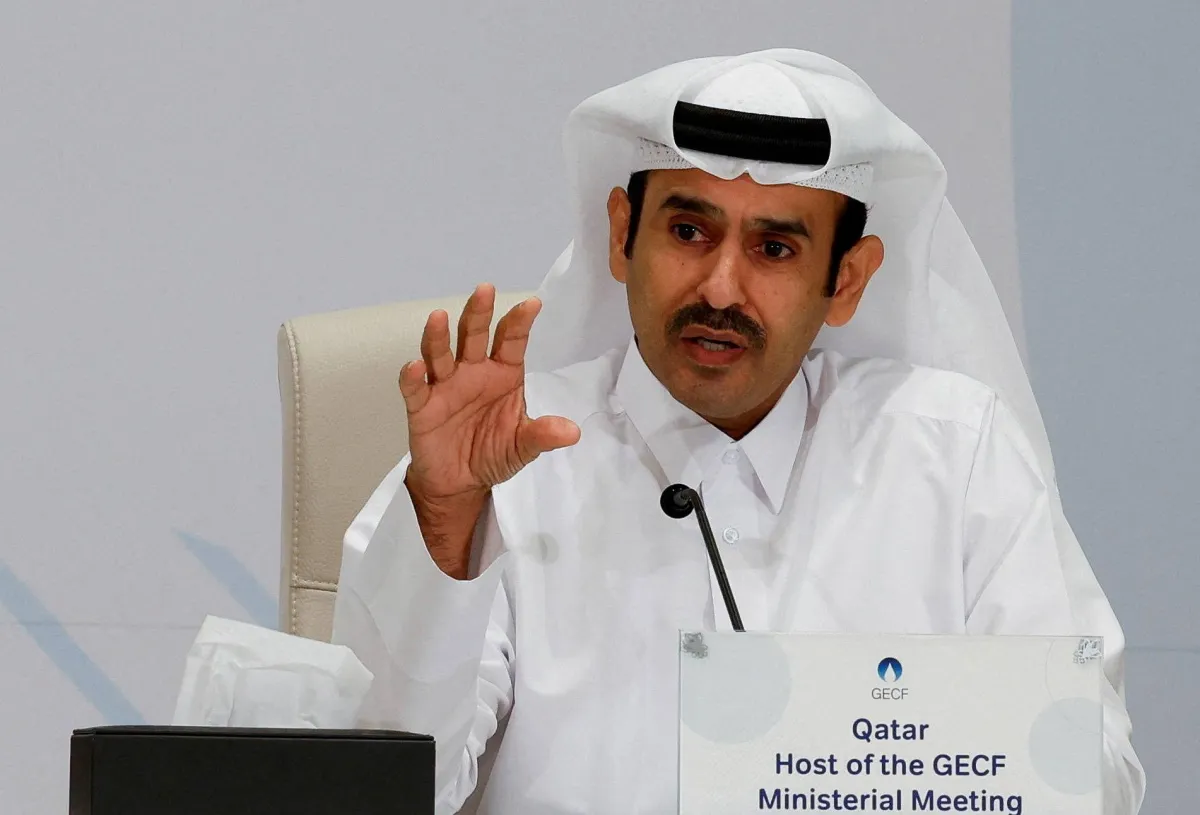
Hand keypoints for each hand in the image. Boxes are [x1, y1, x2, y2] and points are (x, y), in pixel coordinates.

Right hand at [399, 284, 579, 575]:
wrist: (462, 483)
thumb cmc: (494, 453)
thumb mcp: (523, 446)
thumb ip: (543, 436)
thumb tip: (572, 432)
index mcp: (503, 374)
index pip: (511, 341)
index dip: (520, 322)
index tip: (532, 304)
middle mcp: (473, 372)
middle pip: (474, 336)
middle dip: (478, 313)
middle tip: (484, 290)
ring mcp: (445, 386)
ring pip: (440, 354)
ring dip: (438, 336)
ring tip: (438, 317)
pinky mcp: (422, 407)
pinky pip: (416, 389)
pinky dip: (413, 377)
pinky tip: (415, 366)